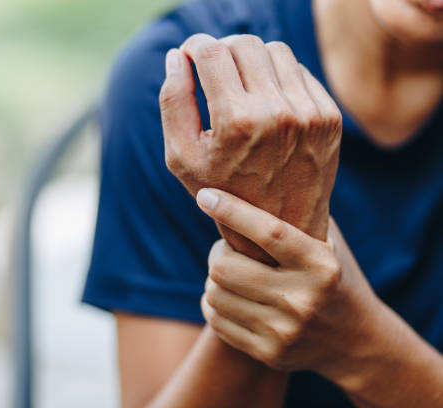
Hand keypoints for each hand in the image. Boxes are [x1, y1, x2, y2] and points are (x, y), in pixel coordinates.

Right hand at [160, 34, 341, 261]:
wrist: (280, 227)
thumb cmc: (221, 192)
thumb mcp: (182, 157)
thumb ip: (173, 103)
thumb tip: (176, 57)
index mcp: (236, 122)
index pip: (210, 52)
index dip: (193, 47)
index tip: (188, 56)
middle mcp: (277, 113)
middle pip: (243, 43)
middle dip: (220, 49)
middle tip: (211, 70)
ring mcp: (309, 113)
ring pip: (274, 50)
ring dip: (250, 59)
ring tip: (239, 85)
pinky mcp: (329, 116)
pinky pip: (299, 71)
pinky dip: (277, 76)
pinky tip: (265, 100)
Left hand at [195, 188, 385, 382]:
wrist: (357, 343)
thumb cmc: (335, 278)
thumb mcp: (328, 243)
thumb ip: (300, 212)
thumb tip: (257, 172)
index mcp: (321, 265)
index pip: (268, 232)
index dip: (231, 210)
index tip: (205, 195)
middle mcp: (302, 300)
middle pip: (223, 267)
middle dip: (217, 252)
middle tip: (227, 249)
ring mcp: (284, 331)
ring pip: (214, 293)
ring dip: (214, 278)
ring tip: (231, 273)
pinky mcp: (268, 353)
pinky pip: (215, 319)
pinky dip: (214, 303)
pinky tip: (230, 296)